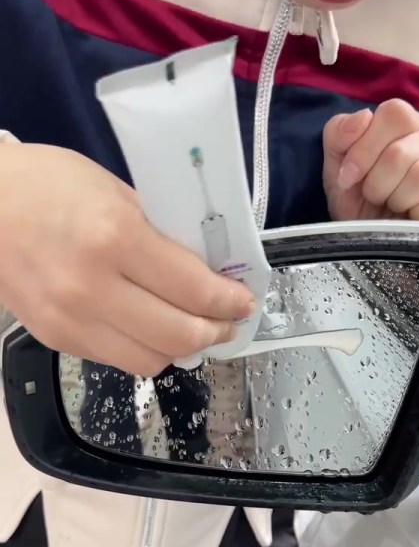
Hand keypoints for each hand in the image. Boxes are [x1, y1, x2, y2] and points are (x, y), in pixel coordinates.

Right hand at [0, 144, 252, 375]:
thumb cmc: (47, 185)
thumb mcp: (115, 191)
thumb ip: (160, 234)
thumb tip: (206, 268)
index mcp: (114, 238)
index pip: (194, 290)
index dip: (229, 302)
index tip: (243, 301)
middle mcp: (93, 287)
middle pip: (178, 337)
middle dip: (215, 333)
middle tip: (227, 323)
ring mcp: (72, 320)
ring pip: (150, 361)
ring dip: (181, 349)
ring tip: (193, 331)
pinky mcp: (56, 339)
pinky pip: (117, 359)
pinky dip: (144, 350)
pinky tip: (152, 330)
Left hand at [323, 99, 418, 225]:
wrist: (372, 244)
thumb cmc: (358, 200)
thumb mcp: (337, 165)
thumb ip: (339, 132)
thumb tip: (364, 117)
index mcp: (408, 126)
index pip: (395, 113)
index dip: (365, 147)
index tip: (348, 177)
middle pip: (400, 151)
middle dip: (375, 182)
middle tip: (373, 197)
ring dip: (395, 199)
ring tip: (392, 207)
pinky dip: (418, 211)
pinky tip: (412, 217)